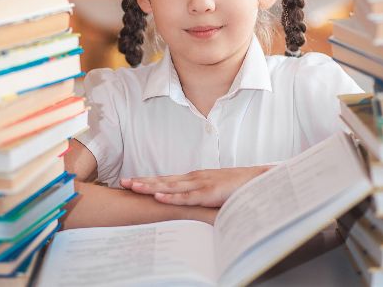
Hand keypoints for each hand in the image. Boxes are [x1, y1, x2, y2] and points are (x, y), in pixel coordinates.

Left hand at [120, 166, 270, 207]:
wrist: (259, 180)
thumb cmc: (238, 187)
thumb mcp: (215, 191)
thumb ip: (201, 196)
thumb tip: (188, 204)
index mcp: (194, 178)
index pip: (166, 179)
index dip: (148, 180)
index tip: (131, 181)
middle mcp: (194, 178)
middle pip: (163, 180)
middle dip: (143, 181)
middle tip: (123, 182)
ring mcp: (201, 184)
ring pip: (170, 186)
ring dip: (151, 186)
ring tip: (133, 187)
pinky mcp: (209, 192)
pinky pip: (187, 196)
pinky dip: (171, 196)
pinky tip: (158, 196)